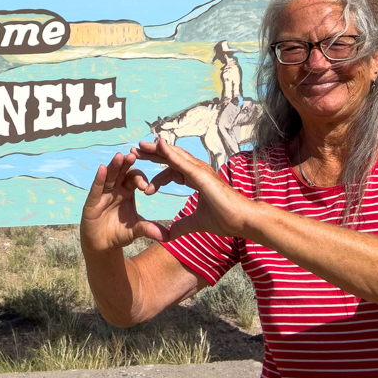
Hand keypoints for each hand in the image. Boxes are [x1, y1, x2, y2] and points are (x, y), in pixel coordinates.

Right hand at [80, 151, 169, 254]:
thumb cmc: (118, 232)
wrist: (102, 245)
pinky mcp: (92, 202)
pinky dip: (99, 179)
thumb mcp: (136, 230)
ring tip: (120, 156)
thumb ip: (149, 229)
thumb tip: (167, 236)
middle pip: (121, 172)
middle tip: (133, 155)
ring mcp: (103, 194)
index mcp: (127, 191)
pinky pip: (96, 188)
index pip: (134, 179)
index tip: (145, 187)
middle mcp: (115, 189)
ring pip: (109, 176)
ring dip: (114, 166)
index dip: (140, 179)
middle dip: (126, 164)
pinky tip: (102, 168)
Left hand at [132, 138, 254, 239]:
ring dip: (156, 150)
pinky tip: (158, 146)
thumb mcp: (197, 222)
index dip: (157, 173)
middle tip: (134, 151)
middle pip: (170, 158)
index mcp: (196, 179)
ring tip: (139, 145)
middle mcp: (197, 171)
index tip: (143, 178)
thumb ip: (182, 225)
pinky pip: (182, 161)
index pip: (172, 171)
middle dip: (152, 155)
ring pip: (174, 156)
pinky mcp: (202, 175)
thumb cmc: (226, 219)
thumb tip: (170, 233)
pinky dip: (169, 153)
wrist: (243, 221)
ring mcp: (200, 170)